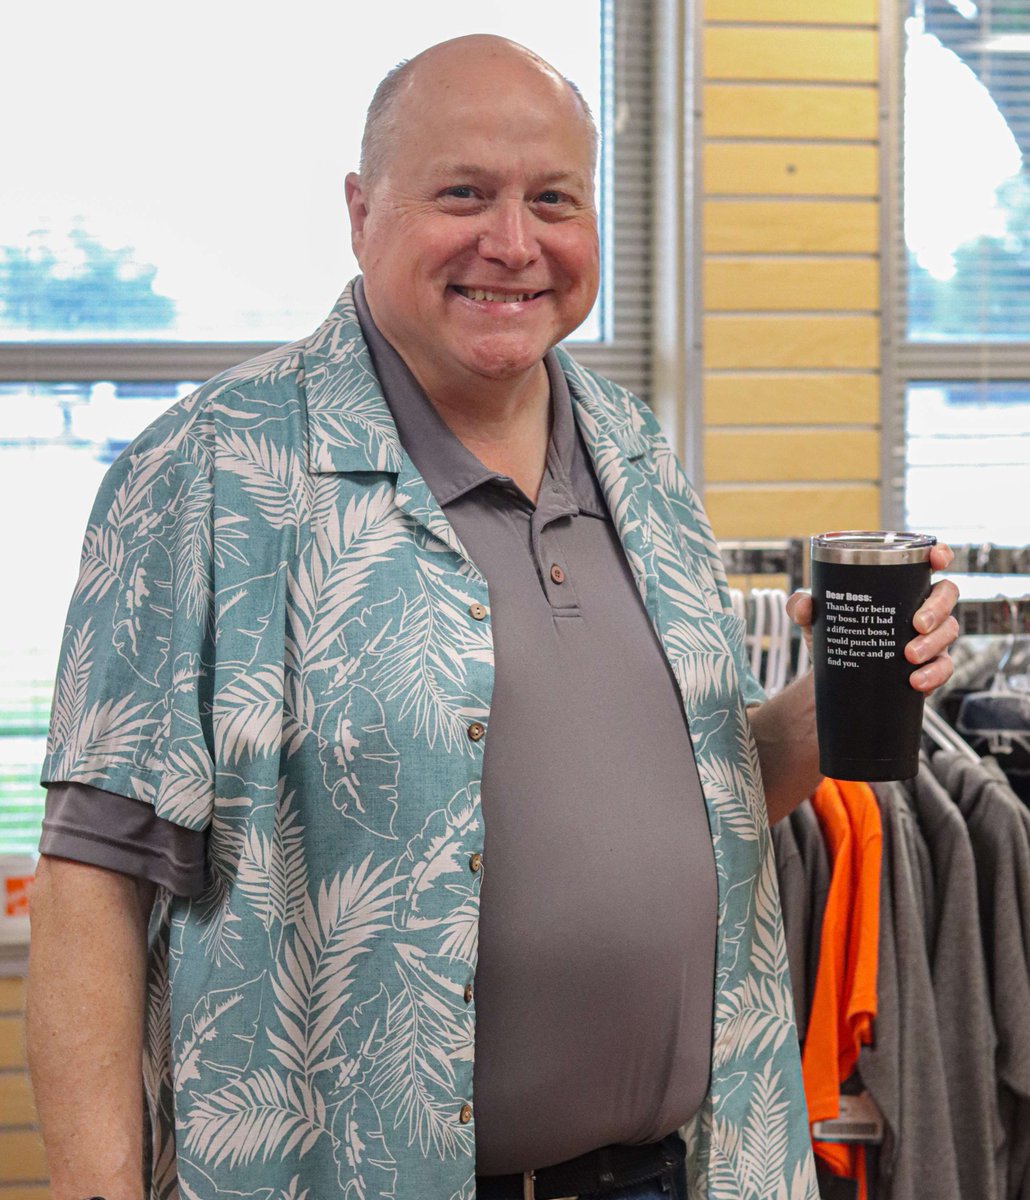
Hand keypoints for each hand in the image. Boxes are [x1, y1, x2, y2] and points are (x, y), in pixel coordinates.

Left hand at [785, 542, 959, 694]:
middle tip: (916, 624)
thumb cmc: (835, 637)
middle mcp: (922, 606)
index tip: (938, 558)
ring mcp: (931, 636)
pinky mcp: (931, 665)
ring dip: (934, 643)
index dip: (940, 554)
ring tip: (909, 656)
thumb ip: (801, 607)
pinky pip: (944, 667)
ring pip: (949, 631)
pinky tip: (916, 680)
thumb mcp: (815, 620)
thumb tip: (802, 605)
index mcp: (901, 586)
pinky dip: (934, 674)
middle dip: (937, 608)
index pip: (928, 563)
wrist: (838, 679)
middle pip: (947, 595)